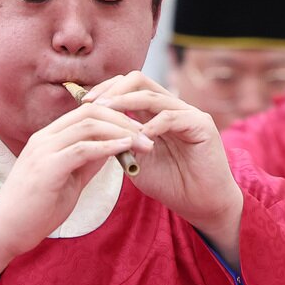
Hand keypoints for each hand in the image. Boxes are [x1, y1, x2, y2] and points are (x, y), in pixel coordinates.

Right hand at [0, 101, 151, 284]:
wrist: (6, 230)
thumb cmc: (35, 208)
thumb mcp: (68, 179)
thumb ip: (87, 161)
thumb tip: (114, 149)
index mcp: (49, 138)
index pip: (86, 112)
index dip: (116, 115)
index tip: (141, 126)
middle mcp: (45, 137)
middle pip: (91, 112)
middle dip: (124, 118)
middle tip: (150, 131)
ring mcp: (44, 150)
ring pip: (89, 125)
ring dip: (122, 131)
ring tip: (145, 142)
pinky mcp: (47, 167)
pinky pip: (83, 148)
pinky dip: (108, 146)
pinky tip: (127, 149)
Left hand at [83, 72, 245, 266]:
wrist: (201, 204)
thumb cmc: (170, 183)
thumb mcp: (135, 160)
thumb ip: (119, 142)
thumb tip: (91, 128)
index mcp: (155, 112)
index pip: (127, 86)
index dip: (105, 90)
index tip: (82, 103)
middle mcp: (172, 106)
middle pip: (138, 80)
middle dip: (112, 90)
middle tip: (92, 105)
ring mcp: (188, 113)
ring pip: (152, 95)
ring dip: (126, 104)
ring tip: (106, 114)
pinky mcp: (202, 125)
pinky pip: (172, 116)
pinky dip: (152, 124)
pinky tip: (137, 136)